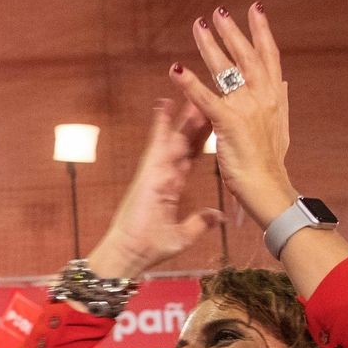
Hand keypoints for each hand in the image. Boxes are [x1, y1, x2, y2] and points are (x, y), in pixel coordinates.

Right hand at [85, 98, 221, 279]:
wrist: (129, 254)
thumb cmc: (149, 247)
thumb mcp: (183, 235)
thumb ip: (200, 223)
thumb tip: (218, 217)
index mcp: (170, 187)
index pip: (189, 156)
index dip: (201, 139)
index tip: (210, 120)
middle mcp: (162, 175)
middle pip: (183, 142)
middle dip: (195, 121)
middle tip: (206, 96)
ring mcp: (154, 172)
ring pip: (172, 138)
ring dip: (182, 117)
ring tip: (192, 93)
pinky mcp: (147, 174)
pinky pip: (156, 145)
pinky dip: (160, 125)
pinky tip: (165, 105)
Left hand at [168, 5, 297, 226]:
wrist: (269, 193)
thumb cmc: (270, 167)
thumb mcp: (280, 131)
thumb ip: (280, 105)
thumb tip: (284, 83)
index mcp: (275, 100)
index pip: (269, 57)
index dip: (262, 33)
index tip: (255, 12)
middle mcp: (264, 99)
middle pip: (247, 57)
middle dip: (233, 32)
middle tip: (221, 11)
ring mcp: (247, 111)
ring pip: (227, 72)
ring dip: (211, 47)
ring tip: (199, 26)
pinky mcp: (229, 125)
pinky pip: (206, 100)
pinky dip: (190, 84)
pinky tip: (177, 69)